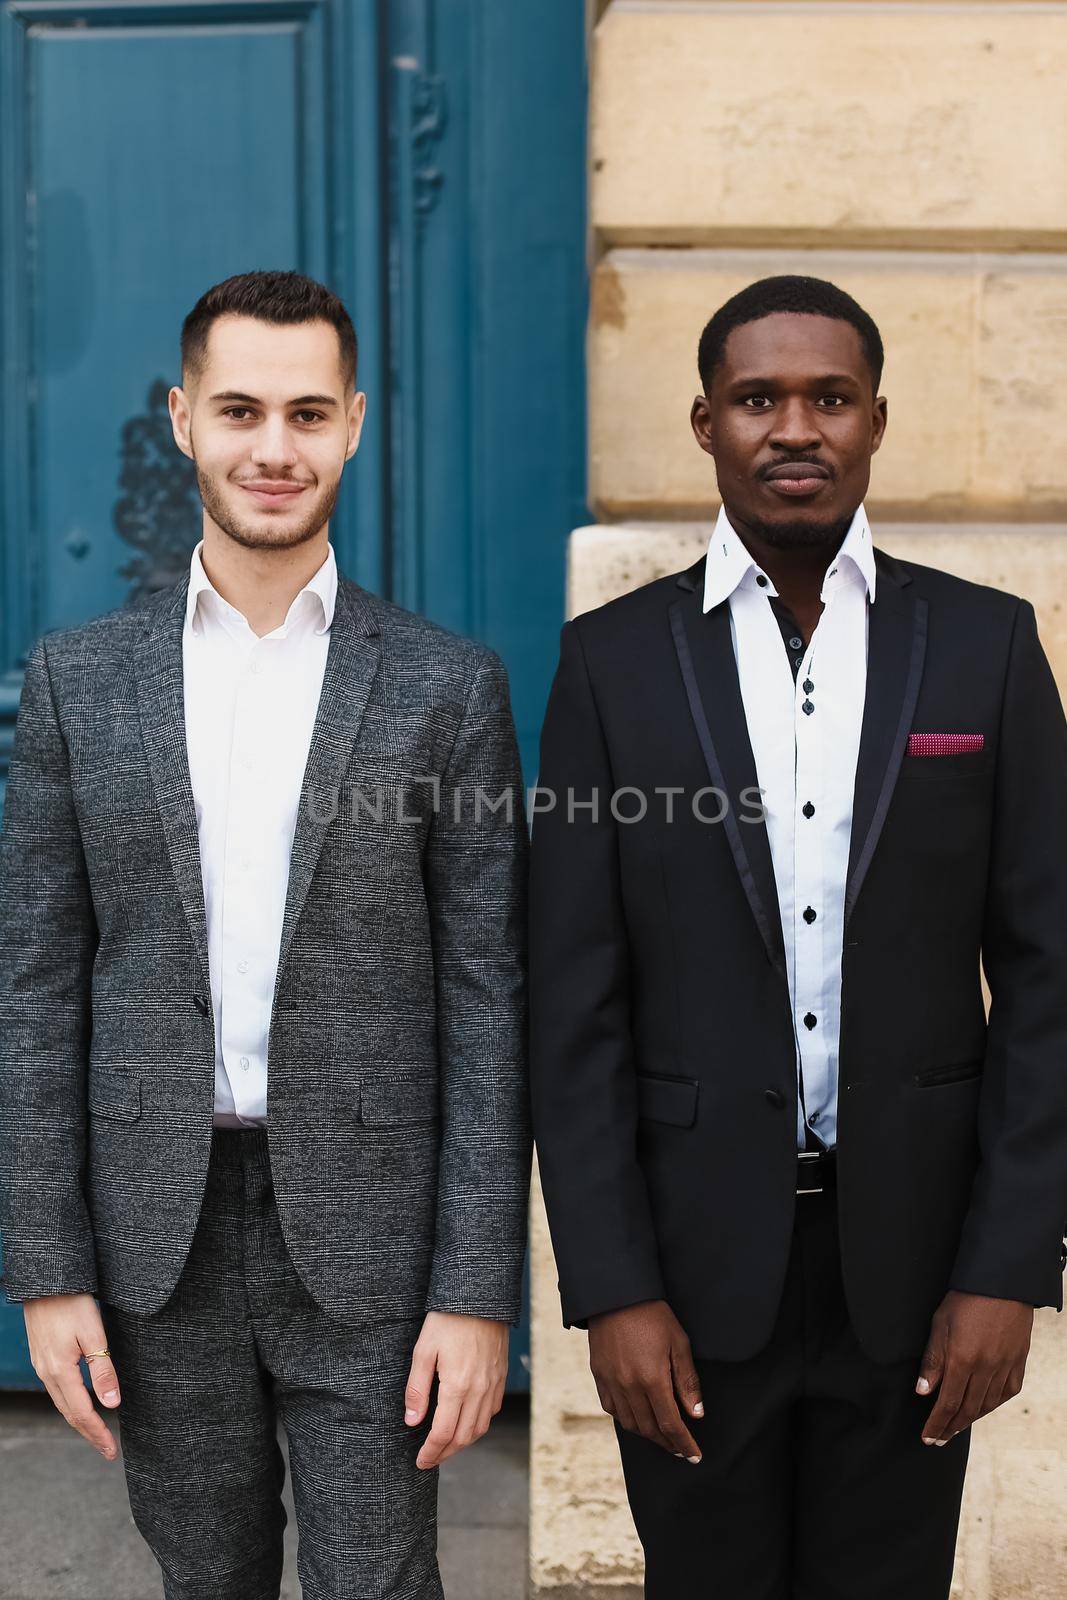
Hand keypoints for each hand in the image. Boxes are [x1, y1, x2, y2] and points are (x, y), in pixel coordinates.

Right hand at [23, 1294, 120, 1460]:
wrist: (47, 1280)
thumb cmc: (73, 1302)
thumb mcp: (94, 1334)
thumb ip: (103, 1370)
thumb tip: (112, 1403)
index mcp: (60, 1371)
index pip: (81, 1413)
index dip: (97, 1433)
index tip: (112, 1450)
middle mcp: (47, 1372)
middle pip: (69, 1413)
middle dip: (89, 1433)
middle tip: (107, 1450)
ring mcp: (42, 1364)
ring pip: (61, 1402)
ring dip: (79, 1420)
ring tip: (97, 1432)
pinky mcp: (43, 1355)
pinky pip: (57, 1388)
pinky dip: (70, 1403)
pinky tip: (80, 1403)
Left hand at [404, 1311, 508, 1468]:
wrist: (480, 1298)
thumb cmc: (448, 1320)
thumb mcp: (423, 1350)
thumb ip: (417, 1388)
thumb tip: (412, 1421)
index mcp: (457, 1386)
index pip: (444, 1433)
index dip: (431, 1452)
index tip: (420, 1461)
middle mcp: (479, 1390)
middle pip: (464, 1437)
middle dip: (445, 1453)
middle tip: (430, 1459)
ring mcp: (493, 1385)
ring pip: (480, 1427)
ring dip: (462, 1443)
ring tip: (446, 1447)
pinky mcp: (500, 1377)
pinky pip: (492, 1411)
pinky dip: (478, 1425)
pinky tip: (466, 1423)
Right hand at [588, 1299, 703, 1461]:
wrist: (616, 1295)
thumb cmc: (653, 1316)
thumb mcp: (679, 1343)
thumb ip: (687, 1382)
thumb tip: (695, 1414)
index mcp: (653, 1379)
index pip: (671, 1424)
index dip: (684, 1444)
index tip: (694, 1455)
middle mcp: (630, 1386)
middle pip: (650, 1429)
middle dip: (668, 1443)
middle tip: (681, 1449)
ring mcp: (611, 1382)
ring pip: (630, 1423)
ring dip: (648, 1435)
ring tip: (662, 1436)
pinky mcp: (599, 1375)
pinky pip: (612, 1408)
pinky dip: (626, 1419)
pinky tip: (637, 1417)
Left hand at [916, 1289, 1032, 1444]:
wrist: (1001, 1283)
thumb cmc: (964, 1300)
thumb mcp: (939, 1325)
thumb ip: (932, 1361)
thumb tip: (923, 1392)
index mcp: (962, 1360)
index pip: (946, 1404)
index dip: (936, 1424)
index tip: (927, 1438)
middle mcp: (985, 1369)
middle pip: (967, 1410)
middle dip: (950, 1428)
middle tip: (939, 1439)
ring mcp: (1004, 1367)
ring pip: (987, 1405)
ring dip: (970, 1420)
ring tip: (956, 1427)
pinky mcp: (1018, 1362)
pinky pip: (1007, 1393)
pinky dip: (993, 1405)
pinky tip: (983, 1408)